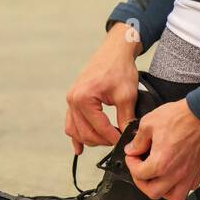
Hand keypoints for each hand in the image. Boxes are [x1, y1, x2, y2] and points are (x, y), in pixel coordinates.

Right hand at [65, 22, 141, 152]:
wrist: (115, 50)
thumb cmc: (119, 68)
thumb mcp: (126, 95)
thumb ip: (126, 118)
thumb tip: (128, 136)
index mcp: (83, 98)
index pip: (99, 128)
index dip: (113, 138)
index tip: (124, 143)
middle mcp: (73, 100)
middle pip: (85, 132)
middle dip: (102, 141)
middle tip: (118, 142)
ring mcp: (71, 100)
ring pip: (75, 130)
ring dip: (90, 139)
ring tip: (106, 142)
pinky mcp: (74, 100)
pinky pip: (71, 122)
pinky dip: (76, 135)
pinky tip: (79, 149)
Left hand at [125, 99, 199, 199]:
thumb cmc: (181, 117)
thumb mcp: (149, 123)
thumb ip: (138, 140)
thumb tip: (133, 149)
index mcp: (161, 163)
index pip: (138, 174)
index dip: (131, 163)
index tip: (132, 156)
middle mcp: (175, 173)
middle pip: (153, 192)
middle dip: (142, 182)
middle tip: (140, 170)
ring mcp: (189, 174)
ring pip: (174, 196)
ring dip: (163, 190)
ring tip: (158, 179)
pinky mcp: (198, 170)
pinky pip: (189, 188)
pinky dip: (180, 185)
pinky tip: (175, 175)